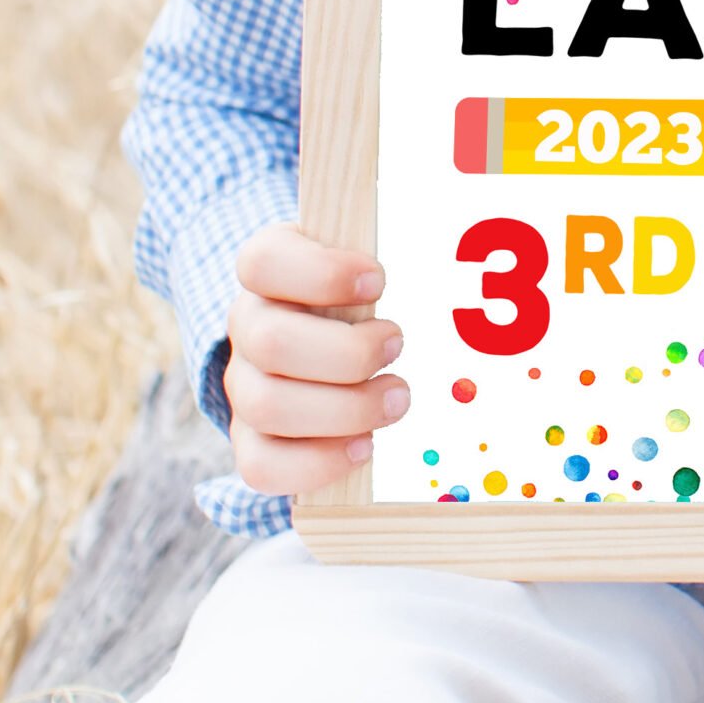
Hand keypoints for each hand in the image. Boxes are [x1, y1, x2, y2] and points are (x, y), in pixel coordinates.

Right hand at [223, 222, 407, 497]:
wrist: (330, 345)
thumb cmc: (359, 296)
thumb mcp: (367, 263)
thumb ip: (398, 240)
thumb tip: (460, 236)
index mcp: (268, 270)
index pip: (262, 263)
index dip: (320, 274)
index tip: (378, 281)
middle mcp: (247, 326)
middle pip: (269, 343)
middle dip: (347, 353)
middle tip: (398, 345)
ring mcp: (243, 386)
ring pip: (267, 406)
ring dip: (344, 409)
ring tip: (397, 398)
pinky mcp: (251, 440)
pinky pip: (261, 466)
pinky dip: (318, 462)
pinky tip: (365, 445)